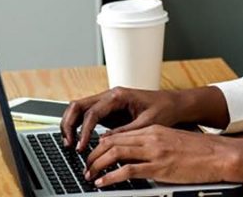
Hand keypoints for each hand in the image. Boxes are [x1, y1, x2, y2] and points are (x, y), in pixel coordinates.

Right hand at [60, 87, 183, 150]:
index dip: (84, 131)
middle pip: (78, 105)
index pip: (93, 112)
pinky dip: (79, 126)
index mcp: (119, 95)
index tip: (82, 146)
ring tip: (70, 144)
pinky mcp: (108, 111)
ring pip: (79, 108)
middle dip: (69, 124)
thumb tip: (105, 141)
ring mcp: (107, 102)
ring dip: (71, 124)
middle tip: (69, 144)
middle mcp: (110, 96)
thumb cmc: (164, 109)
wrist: (173, 104)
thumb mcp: (147, 123)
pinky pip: (87, 116)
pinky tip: (80, 140)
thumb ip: (126, 132)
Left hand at [84, 125, 242, 187]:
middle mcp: (151, 137)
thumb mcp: (174, 142)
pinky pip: (127, 171)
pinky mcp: (158, 167)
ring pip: (115, 154)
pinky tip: (103, 183)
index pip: (120, 134)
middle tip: (87, 166)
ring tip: (90, 175)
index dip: (102, 144)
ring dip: (98, 165)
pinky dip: (110, 177)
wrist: (220, 155)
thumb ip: (156, 145)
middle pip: (113, 142)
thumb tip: (140, 155)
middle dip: (94, 155)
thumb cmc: (201, 151)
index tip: (95, 154)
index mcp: (154, 130)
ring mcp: (154, 152)